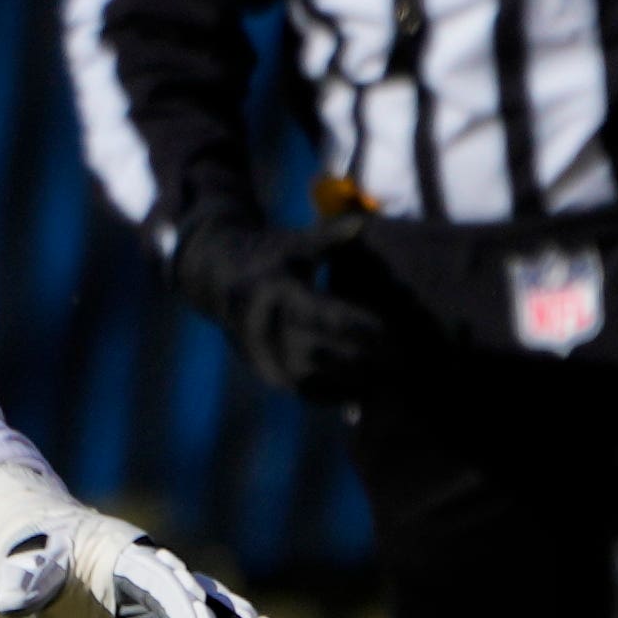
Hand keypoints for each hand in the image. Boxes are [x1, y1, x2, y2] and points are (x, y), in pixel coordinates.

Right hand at [168, 213, 387, 401]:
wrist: (214, 274)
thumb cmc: (270, 252)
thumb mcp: (296, 241)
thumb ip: (332, 236)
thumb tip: (362, 222)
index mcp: (275, 289)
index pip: (322, 314)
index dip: (358, 326)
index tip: (391, 331)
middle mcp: (263, 324)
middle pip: (320, 352)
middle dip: (363, 359)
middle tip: (404, 361)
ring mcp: (260, 350)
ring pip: (311, 378)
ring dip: (351, 383)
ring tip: (391, 382)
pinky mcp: (262, 367)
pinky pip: (300, 391)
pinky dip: (332, 396)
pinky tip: (364, 395)